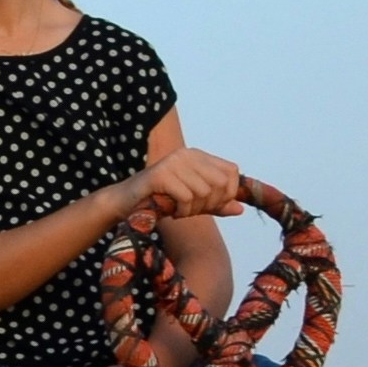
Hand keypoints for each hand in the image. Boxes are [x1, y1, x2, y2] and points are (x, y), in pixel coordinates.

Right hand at [117, 146, 245, 220]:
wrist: (126, 203)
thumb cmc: (161, 201)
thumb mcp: (195, 203)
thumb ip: (217, 204)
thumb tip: (240, 208)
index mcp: (198, 156)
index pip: (232, 171)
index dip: (229, 192)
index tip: (213, 205)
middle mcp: (187, 154)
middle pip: (220, 183)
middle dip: (210, 204)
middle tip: (192, 211)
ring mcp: (173, 162)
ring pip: (204, 192)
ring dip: (193, 210)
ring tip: (179, 211)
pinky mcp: (161, 174)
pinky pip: (186, 197)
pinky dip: (182, 211)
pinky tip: (171, 212)